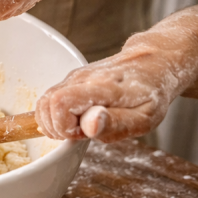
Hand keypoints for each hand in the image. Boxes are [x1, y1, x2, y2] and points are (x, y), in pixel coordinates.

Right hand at [35, 46, 186, 142]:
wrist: (155, 63)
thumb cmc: (152, 94)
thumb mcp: (145, 118)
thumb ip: (116, 124)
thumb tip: (90, 126)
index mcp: (102, 87)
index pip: (59, 104)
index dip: (63, 127)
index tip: (83, 134)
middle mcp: (82, 78)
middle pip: (44, 105)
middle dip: (56, 127)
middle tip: (81, 132)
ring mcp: (74, 76)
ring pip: (43, 102)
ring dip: (54, 123)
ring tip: (80, 127)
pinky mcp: (70, 79)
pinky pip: (48, 100)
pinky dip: (55, 115)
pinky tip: (77, 119)